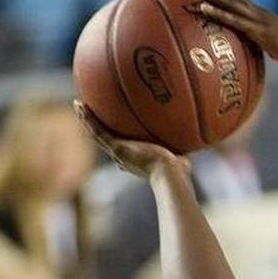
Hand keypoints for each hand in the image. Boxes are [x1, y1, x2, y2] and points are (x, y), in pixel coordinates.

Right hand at [73, 101, 189, 180]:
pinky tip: (80, 104)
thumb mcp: (183, 152)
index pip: (126, 145)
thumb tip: (198, 131)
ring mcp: (119, 153)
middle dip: (101, 125)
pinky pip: (97, 130)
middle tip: (94, 113)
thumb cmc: (182, 170)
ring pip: (98, 133)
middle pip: (109, 138)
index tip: (119, 126)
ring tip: (79, 104)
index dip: (120, 136)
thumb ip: (185, 143)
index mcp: (138, 157)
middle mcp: (125, 156)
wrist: (170, 174)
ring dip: (88, 119)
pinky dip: (87, 118)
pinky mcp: (115, 148)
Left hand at [186, 0, 277, 68]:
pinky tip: (204, 8)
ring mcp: (258, 19)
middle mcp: (258, 12)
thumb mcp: (275, 46)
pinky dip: (218, 13)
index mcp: (261, 15)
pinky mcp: (259, 30)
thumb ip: (261, 44)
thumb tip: (251, 53)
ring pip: (229, 2)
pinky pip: (235, 20)